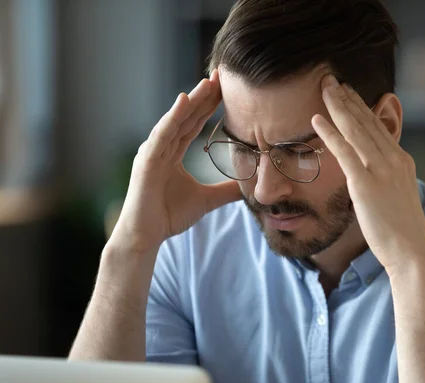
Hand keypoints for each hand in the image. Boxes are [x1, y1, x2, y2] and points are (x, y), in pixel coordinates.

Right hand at [110, 69, 240, 252]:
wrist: (147, 236)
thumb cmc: (169, 216)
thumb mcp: (206, 200)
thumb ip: (225, 192)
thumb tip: (249, 188)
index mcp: (173, 153)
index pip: (194, 124)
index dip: (209, 106)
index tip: (227, 90)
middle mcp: (162, 147)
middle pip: (186, 117)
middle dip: (203, 96)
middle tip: (221, 76)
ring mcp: (153, 151)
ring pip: (175, 120)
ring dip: (192, 101)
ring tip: (208, 82)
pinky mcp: (147, 160)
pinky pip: (162, 134)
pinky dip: (172, 117)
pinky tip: (184, 101)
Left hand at [311, 75, 424, 276]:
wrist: (411, 251)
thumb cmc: (401, 229)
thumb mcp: (397, 195)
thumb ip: (385, 177)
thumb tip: (370, 172)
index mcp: (401, 160)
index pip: (377, 126)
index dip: (360, 106)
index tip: (347, 91)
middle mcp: (393, 159)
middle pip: (366, 121)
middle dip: (347, 98)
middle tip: (331, 79)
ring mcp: (381, 169)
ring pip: (356, 130)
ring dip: (337, 106)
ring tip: (323, 88)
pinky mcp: (366, 183)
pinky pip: (344, 151)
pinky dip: (329, 132)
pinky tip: (316, 119)